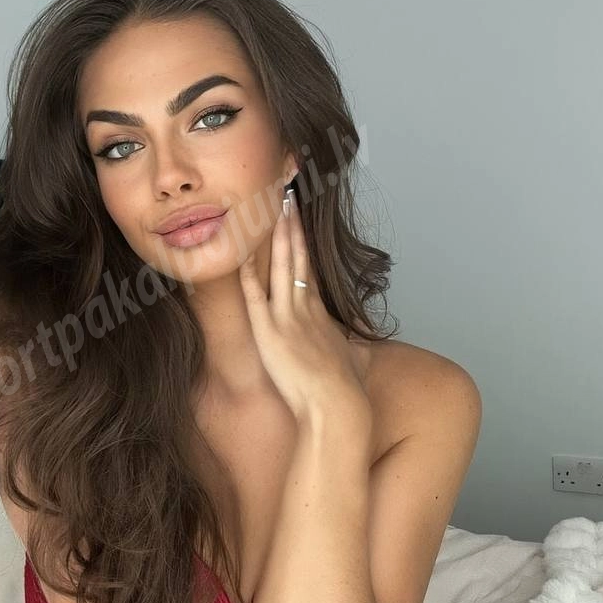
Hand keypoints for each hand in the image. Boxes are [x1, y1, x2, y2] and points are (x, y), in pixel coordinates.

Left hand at [238, 184, 373, 435]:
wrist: (337, 407)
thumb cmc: (347, 390)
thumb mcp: (356, 361)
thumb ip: (354, 350)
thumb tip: (359, 350)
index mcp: (321, 312)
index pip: (308, 267)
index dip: (303, 241)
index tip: (298, 218)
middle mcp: (304, 307)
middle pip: (297, 256)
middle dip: (291, 225)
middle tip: (286, 195)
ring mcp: (287, 316)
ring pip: (280, 266)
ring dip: (277, 236)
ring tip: (273, 207)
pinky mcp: (270, 331)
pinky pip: (255, 295)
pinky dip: (248, 273)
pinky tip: (242, 251)